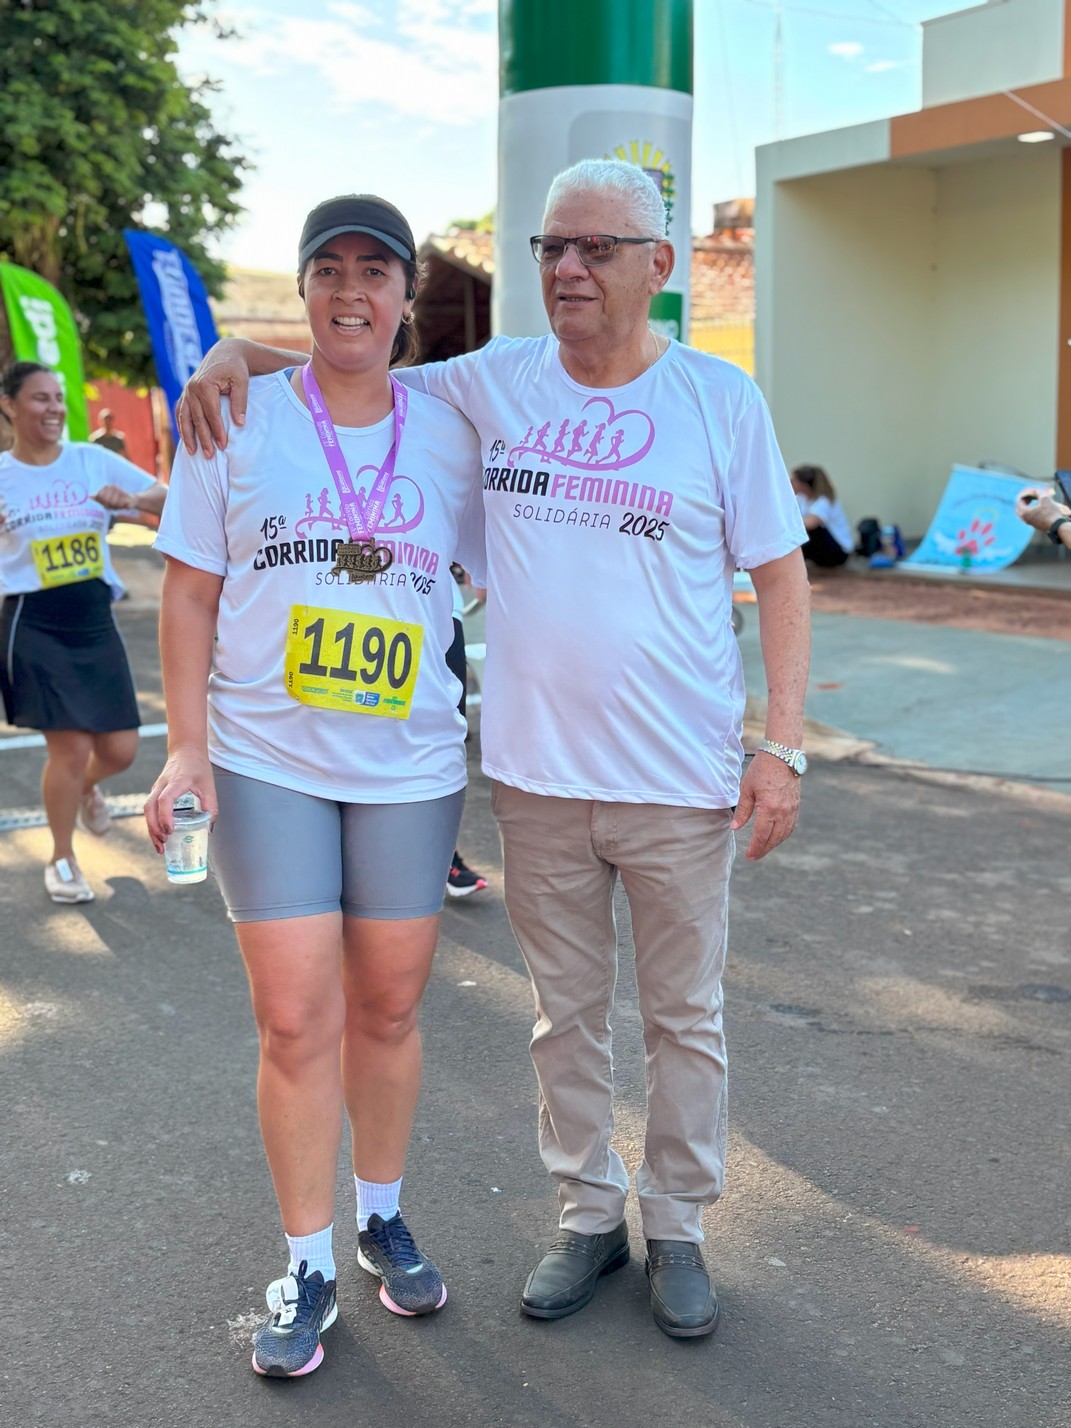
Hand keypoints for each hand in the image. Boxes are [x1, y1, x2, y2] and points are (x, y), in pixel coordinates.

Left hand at [92, 484, 137, 510]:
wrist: (130, 500)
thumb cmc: (115, 500)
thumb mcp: (105, 499)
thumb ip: (97, 498)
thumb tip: (89, 496)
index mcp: (106, 486)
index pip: (100, 497)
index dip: (103, 503)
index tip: (106, 503)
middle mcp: (113, 486)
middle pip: (106, 500)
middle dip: (109, 505)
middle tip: (113, 505)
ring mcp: (120, 490)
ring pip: (114, 503)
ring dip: (116, 507)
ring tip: (118, 505)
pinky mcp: (128, 497)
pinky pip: (121, 505)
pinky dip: (122, 507)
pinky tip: (124, 505)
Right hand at [144, 748, 217, 852]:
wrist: (185, 749)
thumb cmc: (197, 766)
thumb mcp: (208, 785)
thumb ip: (211, 805)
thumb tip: (210, 827)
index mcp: (176, 782)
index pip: (165, 799)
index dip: (165, 816)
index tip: (170, 830)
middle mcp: (162, 785)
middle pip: (150, 807)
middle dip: (154, 827)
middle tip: (163, 843)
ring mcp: (156, 788)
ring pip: (147, 810)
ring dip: (151, 829)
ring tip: (160, 846)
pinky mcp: (156, 792)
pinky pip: (150, 809)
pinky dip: (152, 824)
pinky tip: (159, 836)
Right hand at [176, 339, 249, 456]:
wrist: (225, 353)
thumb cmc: (235, 368)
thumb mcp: (242, 382)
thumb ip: (240, 402)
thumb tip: (239, 424)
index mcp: (205, 385)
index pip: (211, 413)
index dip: (216, 430)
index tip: (223, 445)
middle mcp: (192, 388)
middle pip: (197, 418)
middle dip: (203, 438)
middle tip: (209, 455)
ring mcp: (187, 391)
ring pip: (185, 417)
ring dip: (188, 436)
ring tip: (192, 452)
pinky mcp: (186, 393)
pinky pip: (181, 411)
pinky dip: (182, 425)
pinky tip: (185, 438)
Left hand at [731, 751, 801, 860]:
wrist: (782, 756)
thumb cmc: (762, 770)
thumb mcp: (746, 789)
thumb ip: (742, 810)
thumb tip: (735, 827)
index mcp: (769, 809)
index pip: (762, 835)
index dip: (755, 848)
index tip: (749, 856)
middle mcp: (783, 812)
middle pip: (774, 838)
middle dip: (763, 850)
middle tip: (754, 857)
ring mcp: (792, 810)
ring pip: (784, 834)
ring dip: (774, 844)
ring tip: (763, 849)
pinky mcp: (796, 806)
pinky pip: (791, 826)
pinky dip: (783, 835)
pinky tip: (777, 837)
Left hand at [1016, 487, 1068, 532]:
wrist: (1056, 526)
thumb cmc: (1050, 512)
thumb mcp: (1045, 499)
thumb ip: (1038, 493)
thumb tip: (1035, 491)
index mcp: (1024, 512)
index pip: (1019, 501)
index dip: (1025, 495)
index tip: (1031, 491)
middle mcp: (1024, 518)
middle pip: (1019, 507)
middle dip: (1024, 500)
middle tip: (1030, 496)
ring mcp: (1029, 522)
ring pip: (1024, 512)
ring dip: (1027, 505)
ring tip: (1034, 500)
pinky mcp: (1034, 524)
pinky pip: (1028, 516)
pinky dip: (1030, 510)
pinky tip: (1038, 507)